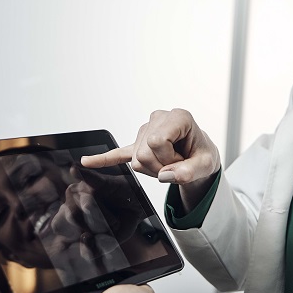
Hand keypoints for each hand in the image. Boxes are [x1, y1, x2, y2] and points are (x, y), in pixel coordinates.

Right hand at [82, 109, 220, 185]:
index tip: (181, 159)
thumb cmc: (202, 155)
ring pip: (137, 159)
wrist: (199, 155)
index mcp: (178, 117)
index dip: (169, 158)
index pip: (157, 141)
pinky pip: (118, 153)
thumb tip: (166, 175)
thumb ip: (189, 172)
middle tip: (177, 163)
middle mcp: (159, 119)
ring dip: (153, 169)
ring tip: (169, 162)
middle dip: (161, 166)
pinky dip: (103, 159)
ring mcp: (145, 130)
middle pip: (144, 152)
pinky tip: (87, 161)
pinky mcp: (137, 143)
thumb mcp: (205, 165)